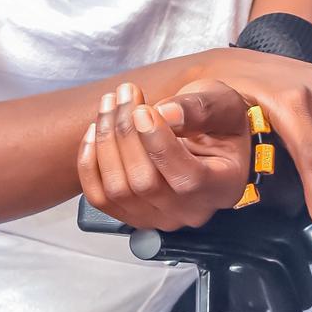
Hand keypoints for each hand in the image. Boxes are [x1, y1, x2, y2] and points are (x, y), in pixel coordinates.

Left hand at [78, 79, 252, 230]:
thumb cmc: (218, 121)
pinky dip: (89, 162)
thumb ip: (200, 108)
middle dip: (126, 133)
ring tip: (111, 102)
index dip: (159, 145)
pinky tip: (96, 130)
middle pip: (145, 184)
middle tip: (125, 93)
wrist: (204, 136)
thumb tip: (166, 114)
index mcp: (222, 187)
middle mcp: (191, 212)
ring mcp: (158, 218)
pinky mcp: (131, 214)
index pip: (188, 179)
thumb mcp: (222, 103)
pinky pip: (99, 197)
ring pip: (118, 189)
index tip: (143, 110)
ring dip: (106, 141)